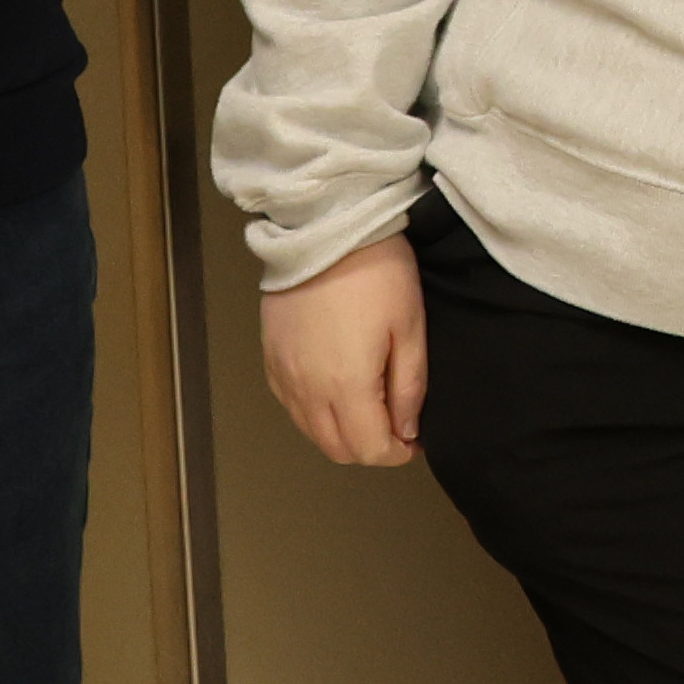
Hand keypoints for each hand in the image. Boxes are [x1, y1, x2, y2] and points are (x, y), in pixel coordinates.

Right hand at [262, 236, 429, 466]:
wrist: (325, 230)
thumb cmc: (378, 275)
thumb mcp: (410, 329)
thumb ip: (409, 388)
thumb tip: (406, 431)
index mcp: (345, 387)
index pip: (369, 450)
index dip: (396, 453)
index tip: (415, 440)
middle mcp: (306, 390)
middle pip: (336, 449)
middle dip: (369, 448)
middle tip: (395, 426)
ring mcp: (282, 375)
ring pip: (310, 431)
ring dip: (340, 433)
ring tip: (369, 408)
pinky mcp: (269, 358)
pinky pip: (289, 405)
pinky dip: (313, 413)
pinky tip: (334, 391)